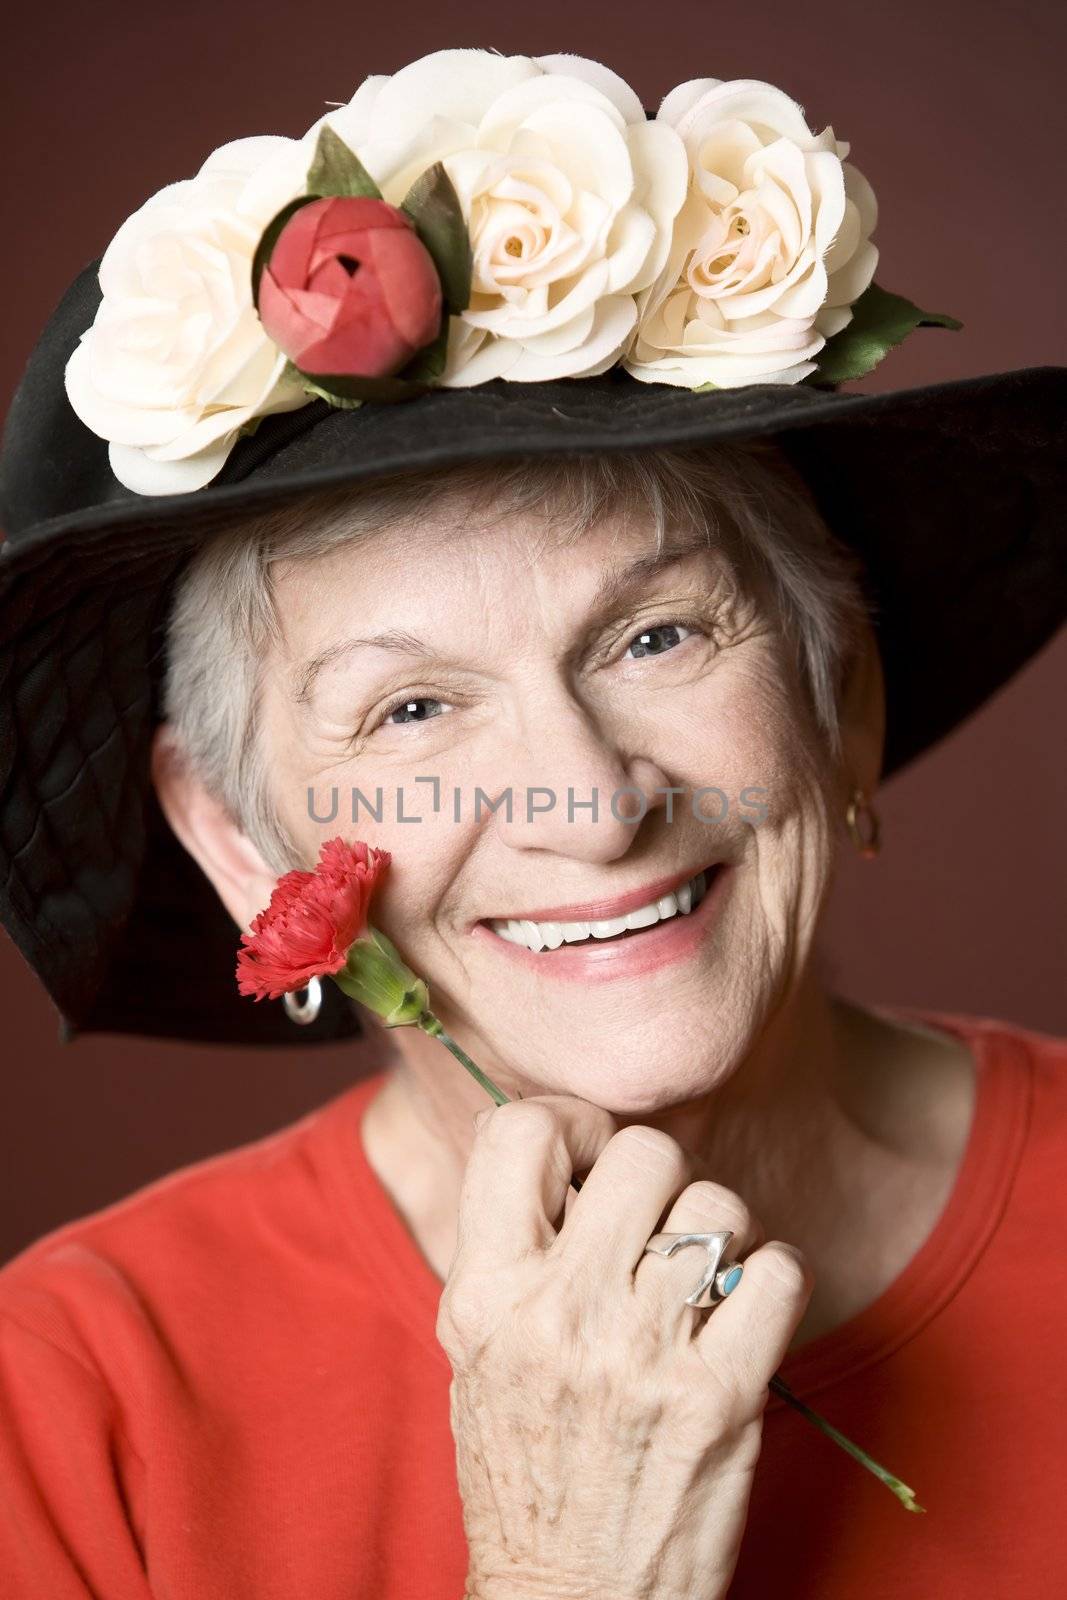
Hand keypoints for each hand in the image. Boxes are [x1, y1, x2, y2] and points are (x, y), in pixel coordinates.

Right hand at [437, 1097, 813, 1599]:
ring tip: (699, 1280)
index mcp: (485, 1295)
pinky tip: (747, 1311)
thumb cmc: (524, 1469)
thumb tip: (574, 1157)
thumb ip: (513, 1252)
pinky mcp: (722, 1397)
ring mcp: (643, 1354)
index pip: (518, 1131)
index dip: (569, 1122)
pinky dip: (776, 1279)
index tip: (588, 1156)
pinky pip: (780, 1272)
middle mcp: (561, 1314)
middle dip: (658, 1176)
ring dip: (719, 1233)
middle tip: (654, 1222)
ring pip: (717, 1206)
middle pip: (642, 1151)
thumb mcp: (478, 1353)